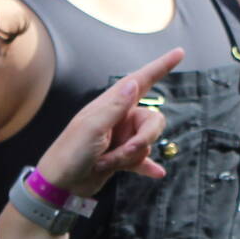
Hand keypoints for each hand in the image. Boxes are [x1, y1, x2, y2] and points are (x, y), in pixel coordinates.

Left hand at [35, 48, 183, 197]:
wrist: (60, 185)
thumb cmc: (69, 153)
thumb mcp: (91, 128)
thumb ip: (114, 107)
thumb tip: (133, 82)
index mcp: (111, 105)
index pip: (141, 80)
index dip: (160, 66)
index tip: (179, 52)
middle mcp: (119, 119)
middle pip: (153, 120)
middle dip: (144, 139)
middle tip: (126, 152)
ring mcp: (121, 138)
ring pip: (148, 142)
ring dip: (132, 156)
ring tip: (109, 163)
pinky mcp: (121, 158)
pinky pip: (143, 160)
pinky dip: (147, 166)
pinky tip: (157, 172)